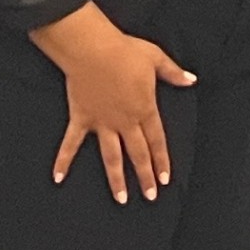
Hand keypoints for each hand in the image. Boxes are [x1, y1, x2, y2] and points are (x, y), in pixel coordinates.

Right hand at [30, 4, 195, 202]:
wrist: (93, 50)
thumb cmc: (126, 52)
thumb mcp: (157, 59)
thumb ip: (174, 73)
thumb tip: (192, 79)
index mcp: (145, 109)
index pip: (157, 141)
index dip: (161, 161)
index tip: (165, 180)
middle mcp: (124, 122)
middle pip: (137, 154)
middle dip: (145, 176)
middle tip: (150, 196)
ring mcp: (101, 123)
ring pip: (111, 157)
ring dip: (116, 179)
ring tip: (121, 199)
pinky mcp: (81, 119)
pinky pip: (71, 144)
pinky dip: (63, 161)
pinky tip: (58, 178)